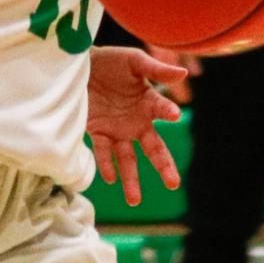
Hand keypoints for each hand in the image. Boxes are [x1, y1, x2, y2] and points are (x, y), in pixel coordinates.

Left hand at [88, 45, 189, 204]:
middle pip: (153, 149)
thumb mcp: (134, 61)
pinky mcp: (97, 131)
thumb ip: (156, 70)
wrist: (80, 64)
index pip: (162, 111)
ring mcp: (117, 129)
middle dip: (163, 167)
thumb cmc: (111, 61)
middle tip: (173, 184)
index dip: (167, 111)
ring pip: (127, 159)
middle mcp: (136, 122)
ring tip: (134, 201)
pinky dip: (106, 165)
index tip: (173, 114)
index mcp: (148, 104)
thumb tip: (183, 73)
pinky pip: (103, 152)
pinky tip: (110, 178)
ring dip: (130, 179)